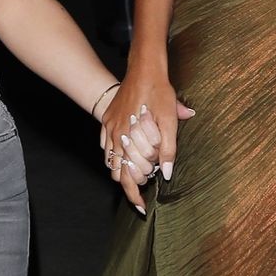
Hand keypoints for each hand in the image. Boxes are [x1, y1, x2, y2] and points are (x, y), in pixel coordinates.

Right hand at [97, 68, 195, 213]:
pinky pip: (106, 146)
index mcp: (128, 138)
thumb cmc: (158, 92)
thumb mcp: (169, 119)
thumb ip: (168, 148)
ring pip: (110, 161)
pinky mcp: (107, 120)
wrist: (144, 68)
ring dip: (124, 170)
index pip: (127, 178)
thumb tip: (167, 174)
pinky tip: (127, 155)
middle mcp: (114, 135)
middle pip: (117, 173)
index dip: (134, 196)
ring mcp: (108, 127)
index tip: (142, 207)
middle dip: (131, 183)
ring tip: (140, 170)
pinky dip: (116, 156)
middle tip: (148, 182)